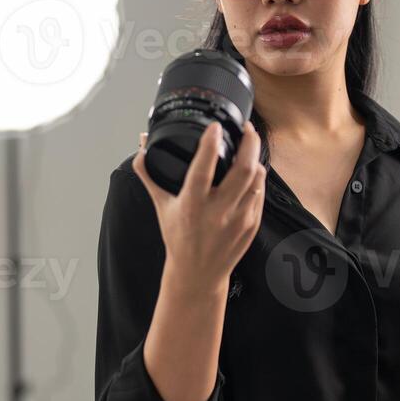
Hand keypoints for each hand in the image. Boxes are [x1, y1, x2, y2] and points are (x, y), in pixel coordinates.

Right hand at [131, 119, 264, 290]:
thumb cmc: (179, 239)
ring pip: (257, 179)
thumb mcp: (161, 207)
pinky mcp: (252, 224)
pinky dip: (257, 178)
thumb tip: (139, 153)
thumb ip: (150, 177)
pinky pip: (259, 193)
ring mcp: (238, 219)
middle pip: (243, 169)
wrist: (197, 273)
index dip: (211, 144)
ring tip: (250, 146)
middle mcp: (217, 212)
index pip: (204, 168)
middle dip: (249, 143)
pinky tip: (251, 170)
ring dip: (255, 158)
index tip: (215, 127)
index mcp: (192, 205)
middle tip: (247, 129)